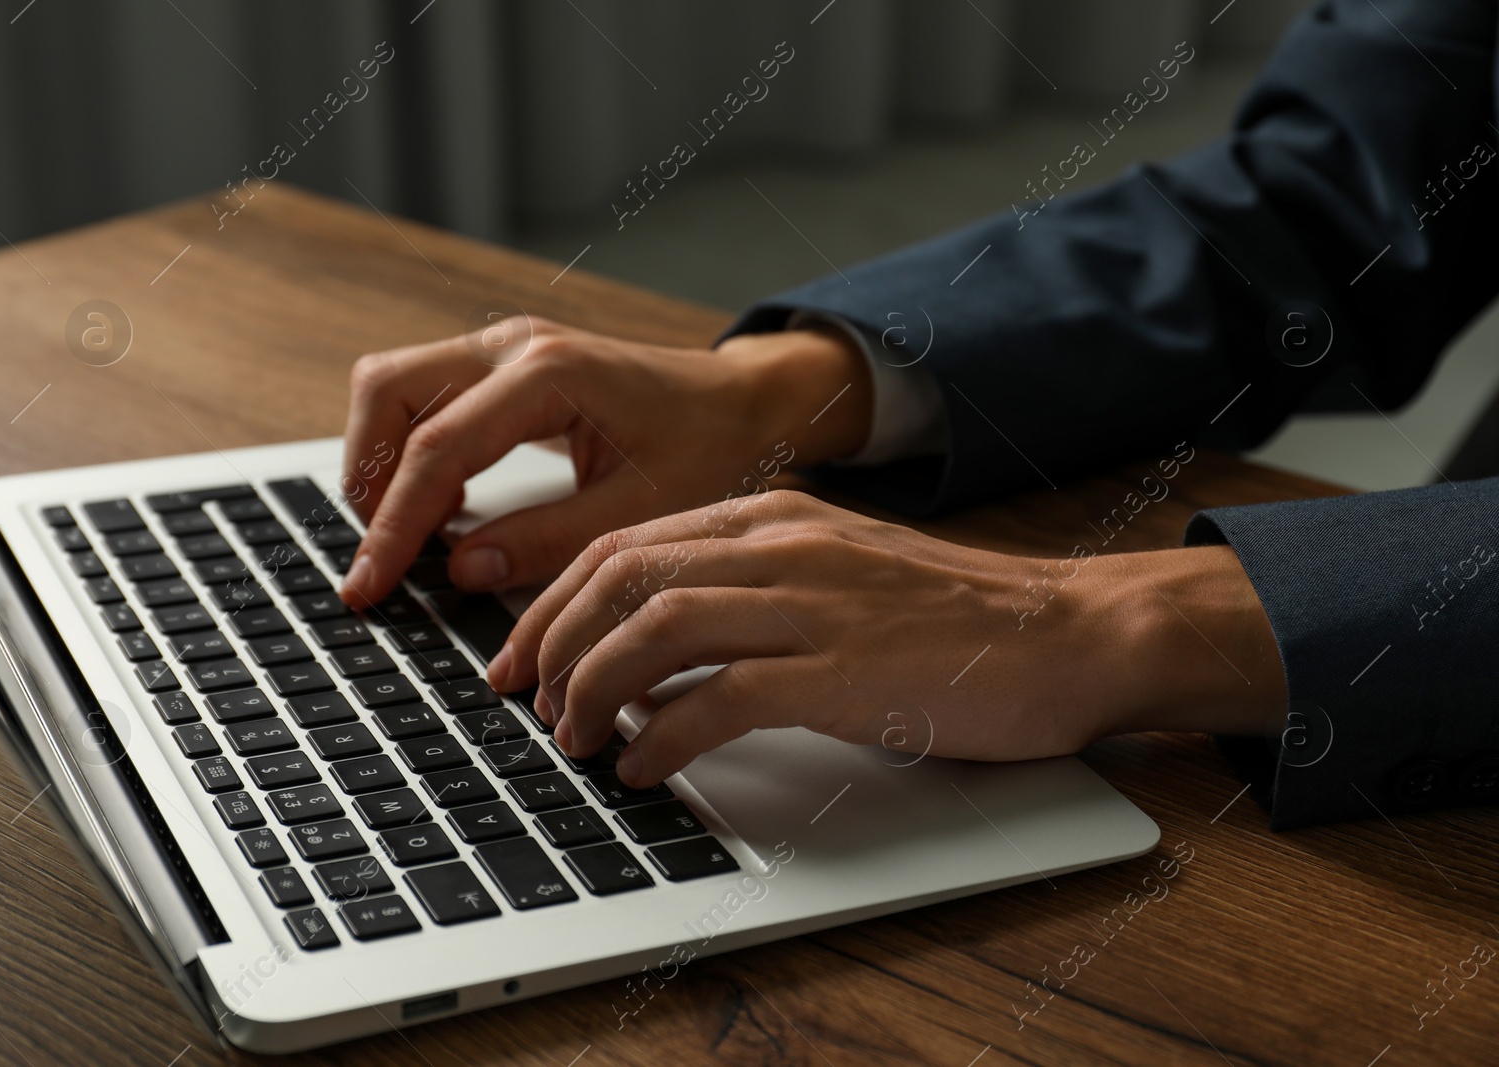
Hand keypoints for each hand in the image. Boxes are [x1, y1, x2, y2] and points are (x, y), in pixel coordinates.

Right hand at [338, 318, 872, 607]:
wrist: (747, 405)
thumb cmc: (711, 448)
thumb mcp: (641, 511)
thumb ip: (547, 542)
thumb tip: (460, 570)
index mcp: (550, 374)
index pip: (437, 449)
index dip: (393, 526)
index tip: (368, 586)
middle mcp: (515, 345)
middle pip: (387, 392)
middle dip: (369, 479)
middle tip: (385, 560)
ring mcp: (505, 348)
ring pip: (395, 389)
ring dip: (385, 463)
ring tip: (411, 540)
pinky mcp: (505, 366)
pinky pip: (426, 398)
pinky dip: (414, 452)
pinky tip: (445, 513)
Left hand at [488, 491, 1287, 786]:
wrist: (1067, 632)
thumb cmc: (954, 617)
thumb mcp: (835, 572)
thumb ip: (748, 586)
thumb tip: (653, 638)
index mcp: (772, 518)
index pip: (626, 543)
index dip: (553, 602)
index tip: (518, 654)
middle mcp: (782, 546)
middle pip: (622, 577)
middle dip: (552, 643)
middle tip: (526, 702)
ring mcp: (814, 604)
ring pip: (656, 629)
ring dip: (593, 689)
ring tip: (574, 739)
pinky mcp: (846, 671)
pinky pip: (721, 697)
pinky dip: (663, 735)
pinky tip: (643, 768)